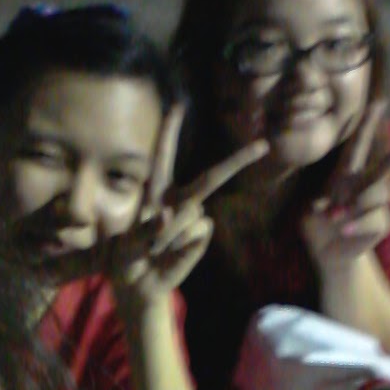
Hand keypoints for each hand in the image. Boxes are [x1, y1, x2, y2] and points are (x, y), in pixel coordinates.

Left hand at [37, 109, 265, 300]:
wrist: (138, 284)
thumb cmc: (127, 257)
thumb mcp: (126, 241)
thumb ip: (147, 227)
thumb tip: (169, 217)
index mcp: (156, 193)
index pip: (164, 158)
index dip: (170, 131)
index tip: (179, 105)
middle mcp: (179, 201)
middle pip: (210, 177)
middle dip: (236, 161)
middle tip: (263, 146)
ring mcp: (193, 220)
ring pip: (188, 218)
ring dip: (166, 236)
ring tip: (154, 249)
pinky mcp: (200, 238)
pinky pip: (194, 236)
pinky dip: (179, 247)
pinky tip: (169, 255)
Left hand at [303, 101, 389, 263]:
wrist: (326, 250)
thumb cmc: (318, 222)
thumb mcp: (312, 210)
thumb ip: (323, 204)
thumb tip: (339, 208)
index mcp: (348, 173)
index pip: (359, 144)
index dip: (368, 123)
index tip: (380, 102)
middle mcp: (367, 184)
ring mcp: (377, 204)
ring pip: (379, 193)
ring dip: (358, 203)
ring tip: (336, 215)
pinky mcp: (381, 223)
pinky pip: (375, 218)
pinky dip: (356, 224)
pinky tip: (342, 229)